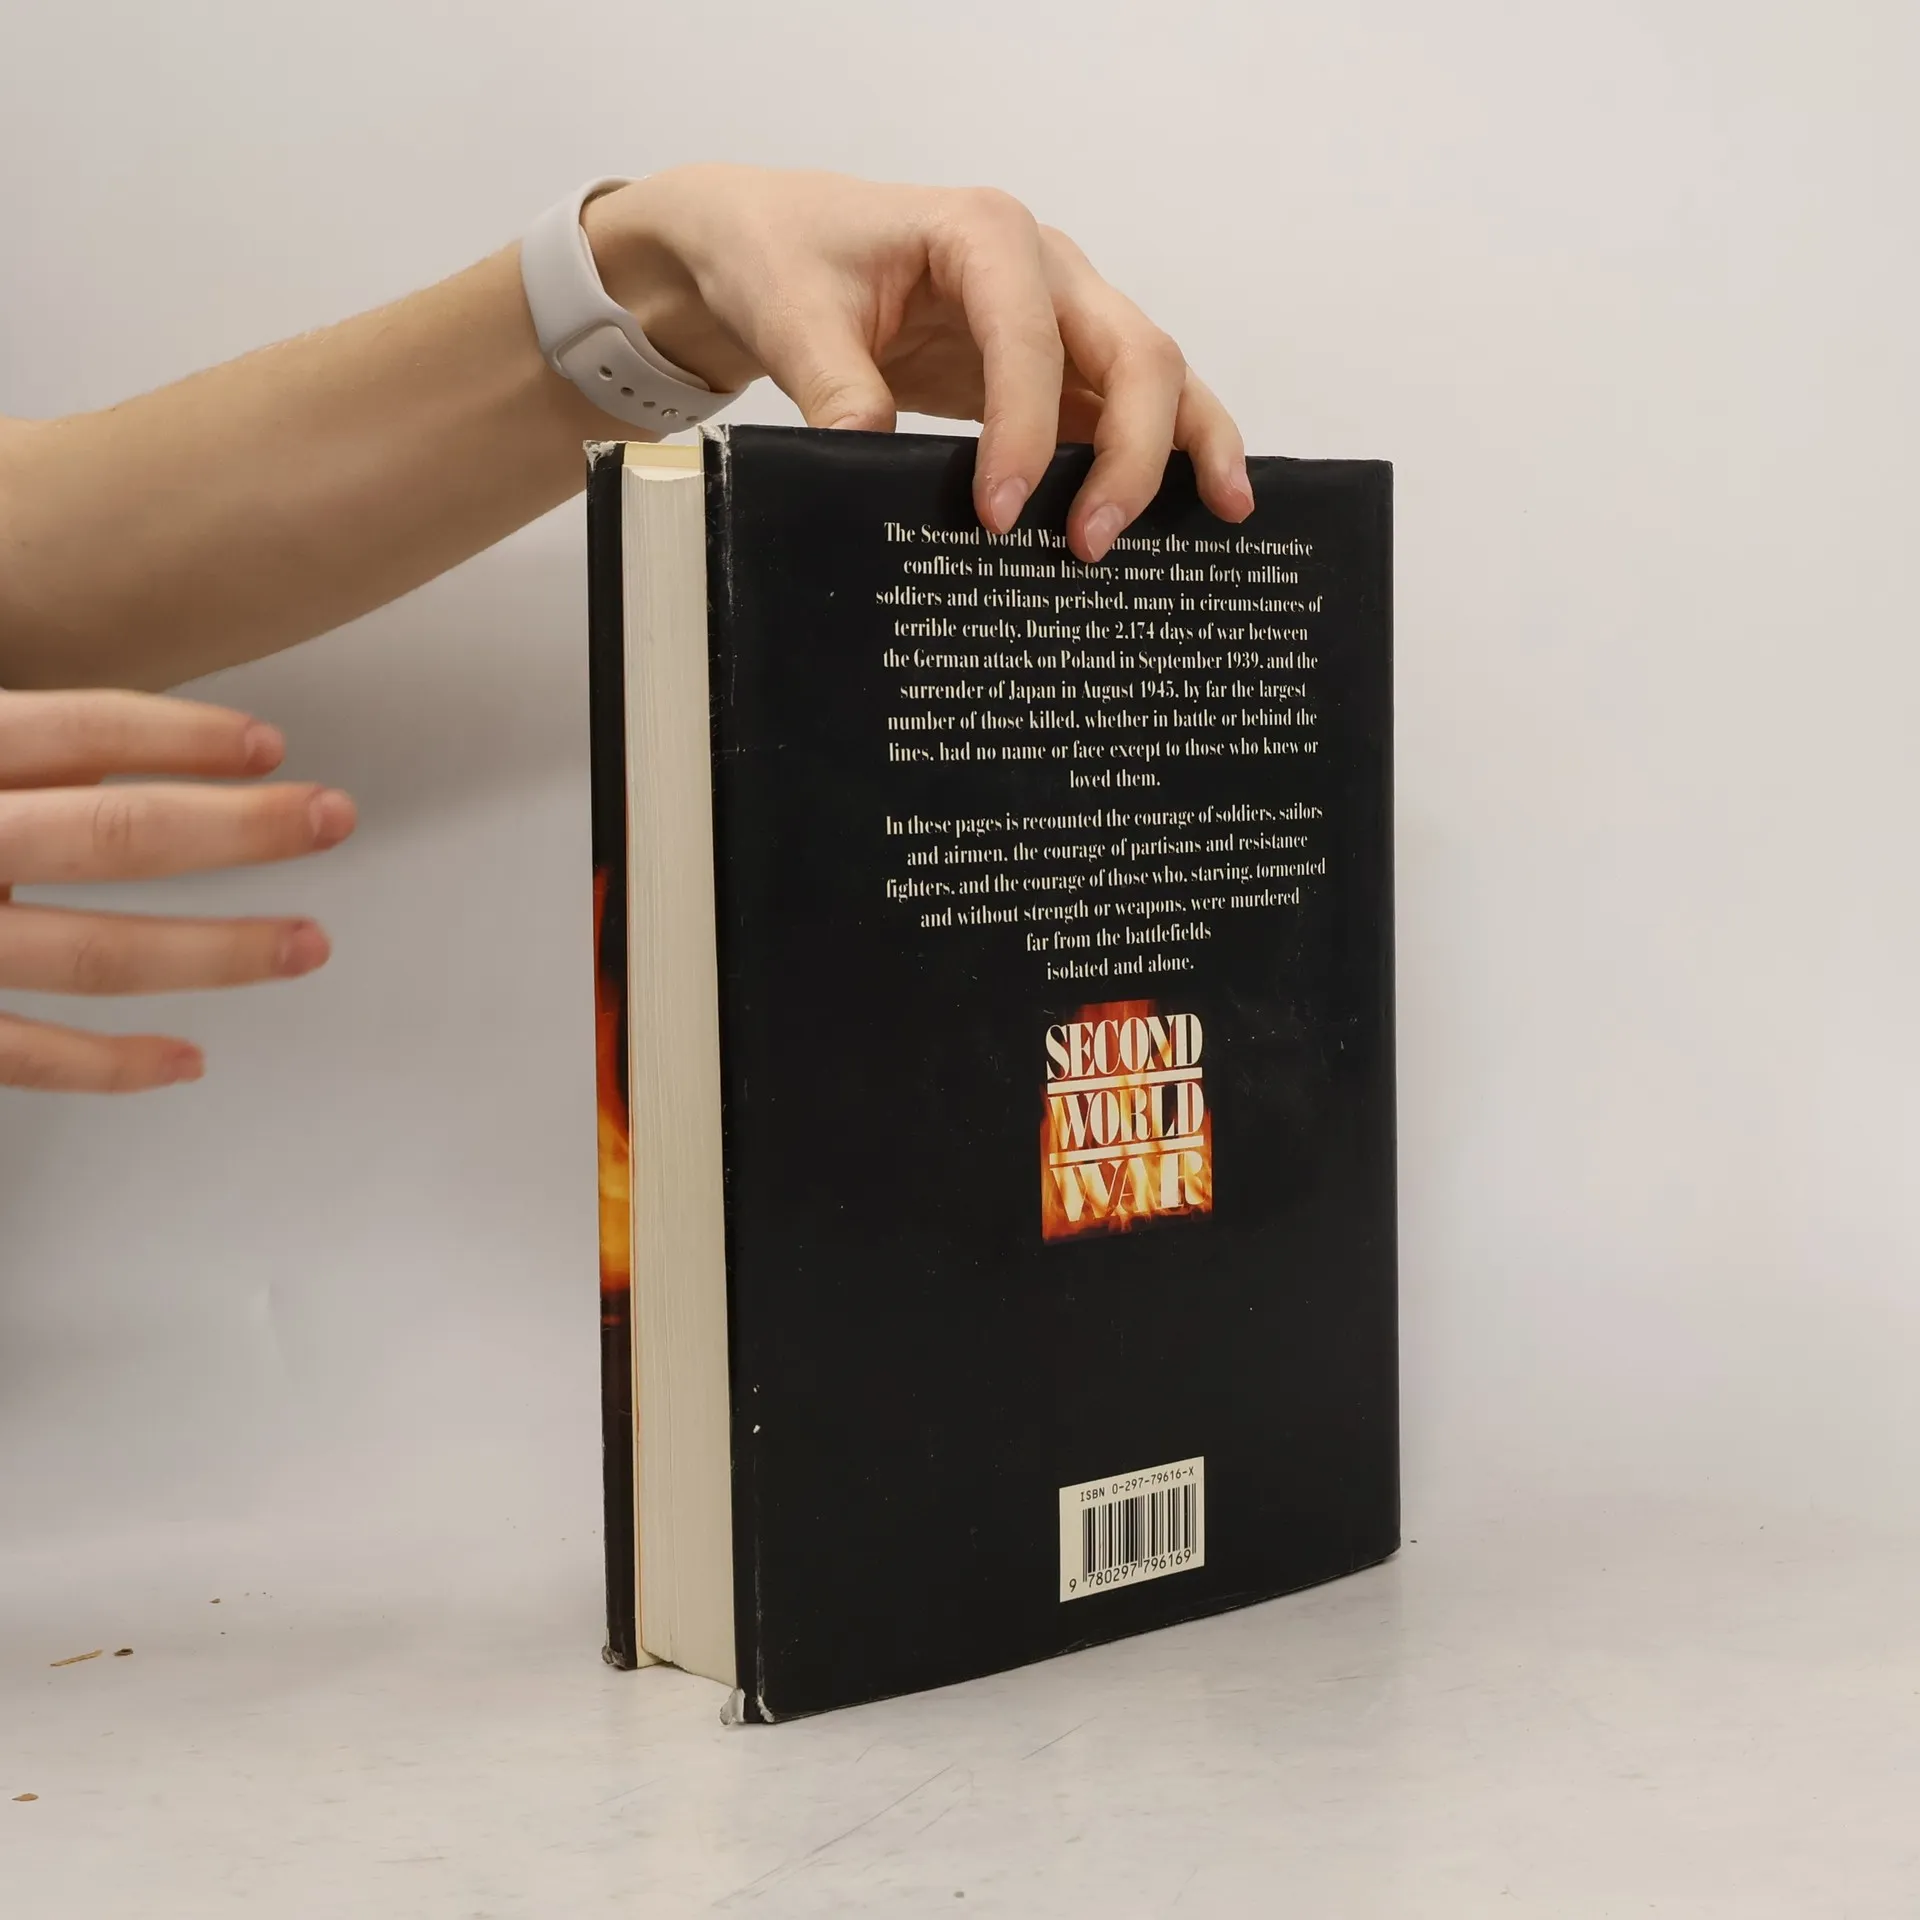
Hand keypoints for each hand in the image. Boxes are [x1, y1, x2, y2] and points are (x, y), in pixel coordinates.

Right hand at [0, 690, 355, 1091]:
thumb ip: (27, 748)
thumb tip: (152, 743)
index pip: (78, 733)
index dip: (182, 736)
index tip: (271, 747)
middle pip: (111, 836)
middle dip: (239, 829)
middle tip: (334, 819)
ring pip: (94, 954)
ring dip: (217, 953)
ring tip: (309, 943)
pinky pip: (28, 1056)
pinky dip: (113, 1065)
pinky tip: (191, 1060)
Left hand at [583, 167, 1253, 562]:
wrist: (774, 247)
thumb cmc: (784, 259)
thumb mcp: (791, 317)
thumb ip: (834, 387)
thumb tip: (868, 458)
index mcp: (983, 233)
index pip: (1030, 338)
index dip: (1023, 431)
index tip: (994, 513)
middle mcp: (1046, 266)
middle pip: (1133, 352)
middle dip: (1132, 451)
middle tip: (1090, 544)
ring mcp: (1063, 314)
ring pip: (1155, 376)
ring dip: (1186, 447)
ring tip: (1223, 514)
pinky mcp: (1058, 364)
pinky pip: (1127, 408)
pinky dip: (1166, 454)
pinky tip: (1200, 507)